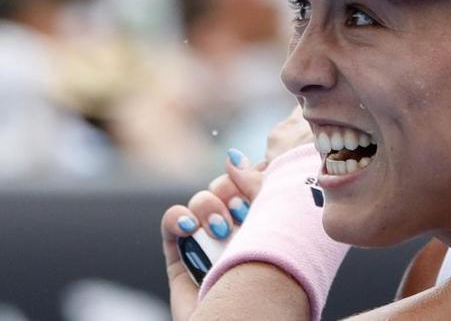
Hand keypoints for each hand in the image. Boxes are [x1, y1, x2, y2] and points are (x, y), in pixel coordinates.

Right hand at [160, 107, 314, 318]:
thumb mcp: (271, 221)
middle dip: (231, 189)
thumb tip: (233, 154)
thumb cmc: (270, 272)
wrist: (247, 317)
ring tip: (221, 228)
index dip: (252, 172)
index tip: (262, 174)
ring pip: (201, 201)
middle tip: (240, 209)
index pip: (254, 181)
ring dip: (209, 206)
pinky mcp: (181, 257)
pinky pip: (172, 222)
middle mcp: (238, 229)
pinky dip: (178, 217)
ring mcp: (209, 241)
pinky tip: (190, 227)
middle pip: (226, 186)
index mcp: (268, 219)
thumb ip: (255, 185)